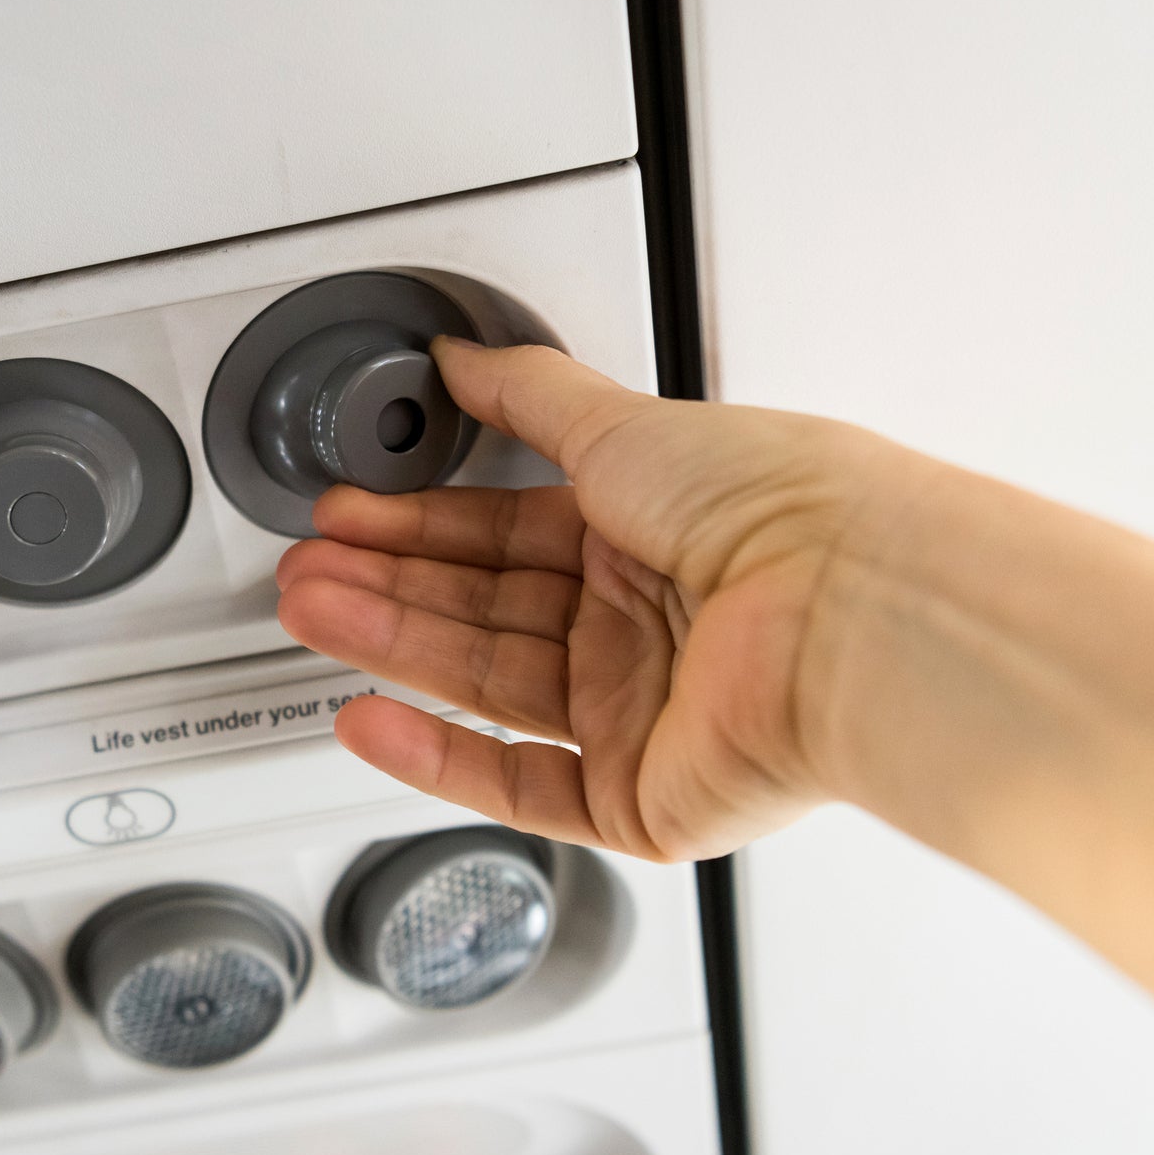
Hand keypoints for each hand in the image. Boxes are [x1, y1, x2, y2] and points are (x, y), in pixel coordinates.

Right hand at [276, 337, 908, 861]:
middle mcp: (645, 629)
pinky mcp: (641, 800)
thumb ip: (528, 393)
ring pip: (486, 688)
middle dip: (387, 586)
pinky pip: (519, 784)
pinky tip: (373, 720)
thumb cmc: (772, 509)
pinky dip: (438, 757)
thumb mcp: (625, 422)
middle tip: (306, 570)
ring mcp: (642, 717)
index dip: (418, 526)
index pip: (505, 535)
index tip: (348, 515)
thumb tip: (461, 354)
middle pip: (483, 610)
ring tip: (313, 614)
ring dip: (392, 649)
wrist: (847, 610)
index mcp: (649, 538)